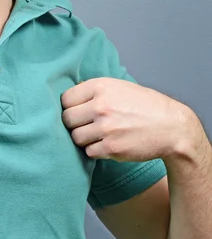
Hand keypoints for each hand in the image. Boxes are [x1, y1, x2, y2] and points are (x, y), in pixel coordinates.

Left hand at [61, 77, 193, 161]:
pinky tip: (106, 144)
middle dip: (74, 124)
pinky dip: (95, 150)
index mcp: (100, 87)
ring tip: (97, 135)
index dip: (70, 106)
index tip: (77, 111)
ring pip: (76, 137)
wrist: (172, 127)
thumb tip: (67, 98)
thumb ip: (93, 91)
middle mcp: (101, 106)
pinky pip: (89, 152)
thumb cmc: (144, 105)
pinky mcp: (112, 148)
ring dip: (84, 138)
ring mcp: (106, 128)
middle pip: (67, 119)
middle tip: (86, 125)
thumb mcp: (119, 87)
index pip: (66, 99)